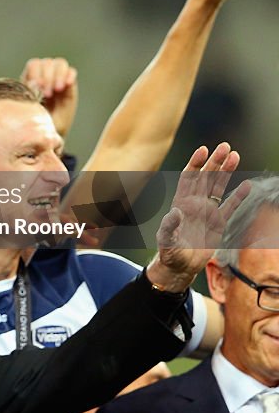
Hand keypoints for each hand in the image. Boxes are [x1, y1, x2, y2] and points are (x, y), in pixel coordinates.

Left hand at [20, 57, 77, 139]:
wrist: (47, 133)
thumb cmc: (34, 121)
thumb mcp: (29, 108)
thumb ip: (31, 94)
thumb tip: (35, 83)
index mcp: (30, 79)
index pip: (34, 64)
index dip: (36, 73)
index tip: (38, 87)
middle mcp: (44, 75)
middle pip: (47, 62)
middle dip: (47, 77)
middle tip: (47, 94)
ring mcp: (57, 79)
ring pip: (60, 63)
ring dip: (58, 75)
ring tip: (57, 90)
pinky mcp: (69, 85)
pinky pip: (72, 71)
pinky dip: (69, 75)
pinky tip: (67, 85)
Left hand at [148, 143, 247, 291]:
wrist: (180, 266)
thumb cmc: (169, 252)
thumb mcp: (165, 240)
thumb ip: (169, 226)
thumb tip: (174, 213)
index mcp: (181, 203)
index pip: (188, 178)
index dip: (195, 163)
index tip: (203, 150)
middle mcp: (195, 203)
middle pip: (206, 177)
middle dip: (215, 162)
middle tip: (225, 146)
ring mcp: (207, 211)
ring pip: (218, 187)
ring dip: (226, 172)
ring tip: (235, 156)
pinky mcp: (219, 223)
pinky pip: (230, 206)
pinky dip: (238, 196)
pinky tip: (246, 184)